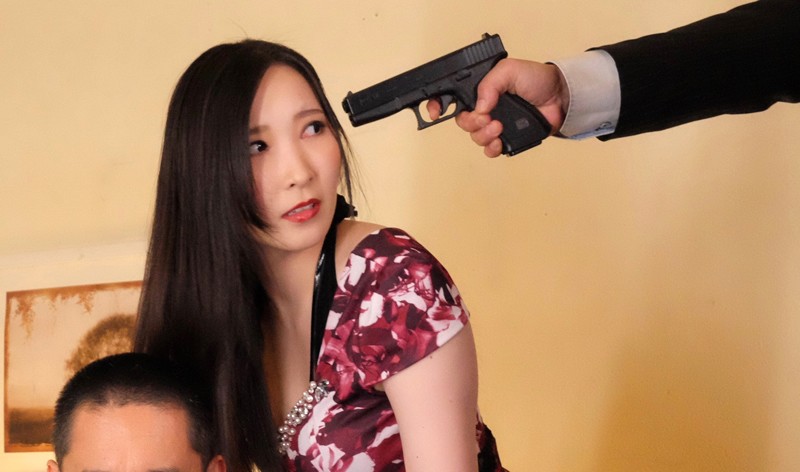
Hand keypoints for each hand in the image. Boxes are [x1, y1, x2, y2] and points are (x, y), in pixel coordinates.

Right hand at [427, 58, 568, 156]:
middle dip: (470, 123)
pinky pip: (490, 150)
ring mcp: (495, 124)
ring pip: (475, 137)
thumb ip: (489, 84)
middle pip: (462, 122)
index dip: (438, 105)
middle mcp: (484, 108)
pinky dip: (491, 149)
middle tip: (486, 118)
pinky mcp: (506, 138)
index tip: (436, 112)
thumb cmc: (536, 79)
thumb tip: (479, 106)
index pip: (452, 98)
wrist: (560, 97)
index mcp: (480, 90)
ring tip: (498, 127)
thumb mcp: (508, 70)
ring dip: (483, 135)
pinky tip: (498, 143)